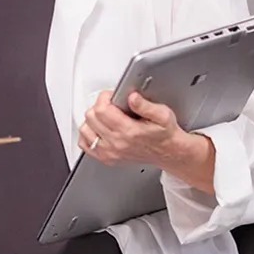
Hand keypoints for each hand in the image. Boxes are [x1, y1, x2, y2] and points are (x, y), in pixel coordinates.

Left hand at [77, 91, 194, 169]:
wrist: (168, 152)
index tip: (112, 96)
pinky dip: (88, 135)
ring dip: (92, 120)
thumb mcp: (162, 114)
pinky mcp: (107, 158)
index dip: (104, 97)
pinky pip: (86, 145)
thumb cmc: (164, 134)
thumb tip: (132, 97)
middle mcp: (117, 143)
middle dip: (99, 106)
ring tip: (105, 116)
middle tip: (110, 104)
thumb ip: (145, 105)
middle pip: (91, 118)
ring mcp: (110, 152)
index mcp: (129, 131)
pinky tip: (98, 130)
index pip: (102, 110)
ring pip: (85, 130)